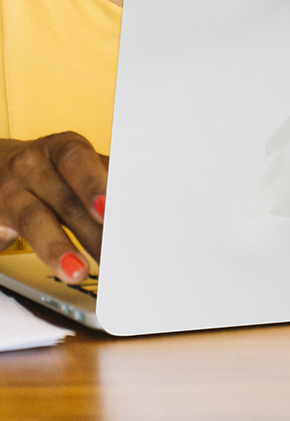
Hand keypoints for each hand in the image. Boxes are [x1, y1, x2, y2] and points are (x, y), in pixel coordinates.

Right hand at [0, 132, 105, 283]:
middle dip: (92, 230)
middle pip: (64, 198)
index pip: (77, 160)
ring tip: (78, 272)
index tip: (109, 208)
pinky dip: (39, 254)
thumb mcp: (77, 165)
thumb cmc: (52, 169)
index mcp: (64, 149)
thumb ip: (107, 180)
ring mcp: (12, 191)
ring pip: (35, 220)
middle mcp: (34, 165)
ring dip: (59, 248)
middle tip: (113, 252)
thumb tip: (145, 205)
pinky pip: (13, 237)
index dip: (92, 183)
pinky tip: (55, 268)